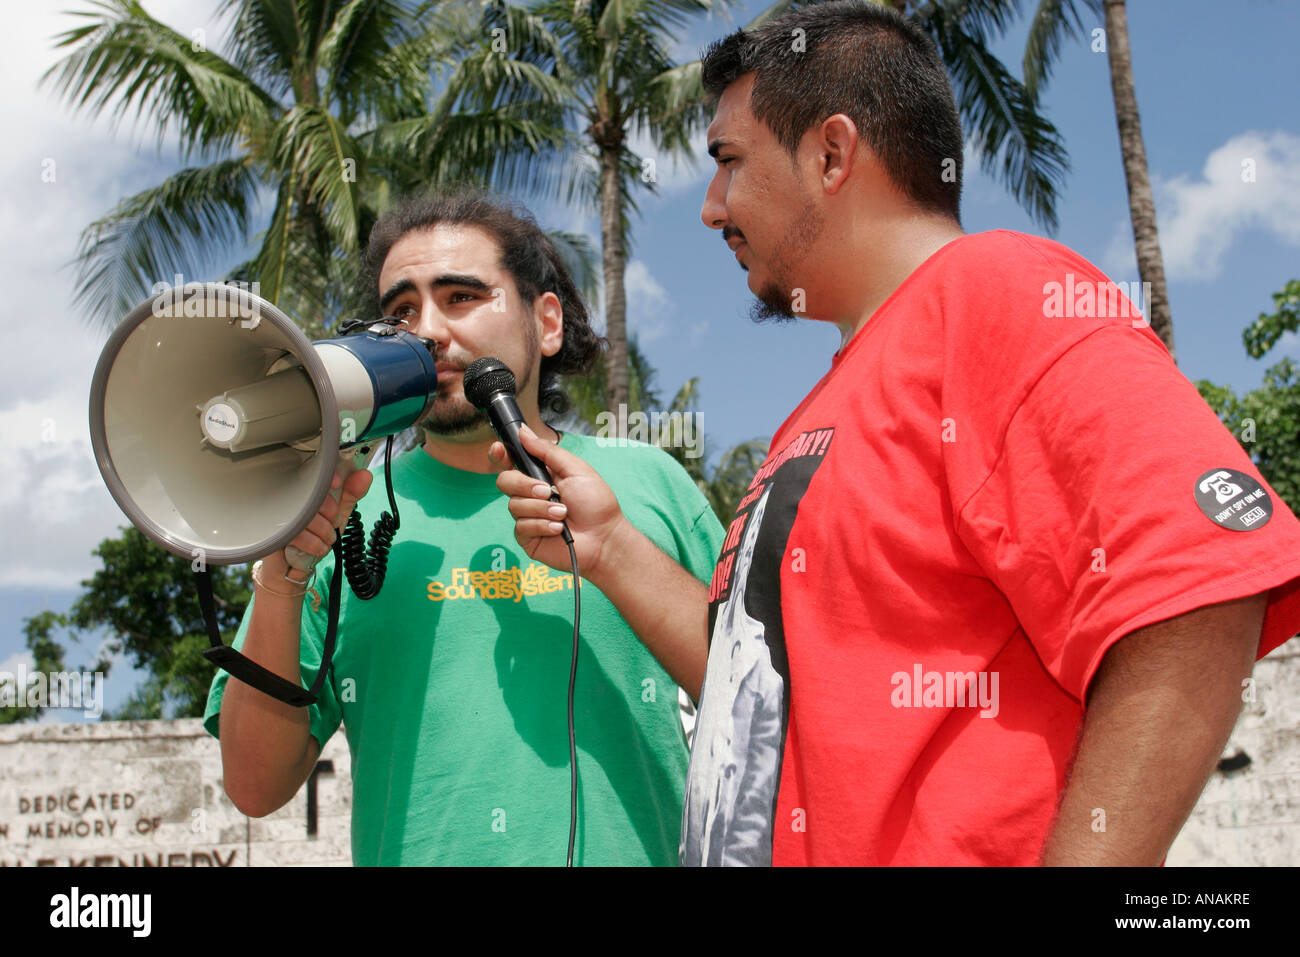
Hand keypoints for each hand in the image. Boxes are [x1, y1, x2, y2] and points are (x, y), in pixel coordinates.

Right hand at [265, 468, 372, 581]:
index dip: (326, 476)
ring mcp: (276, 515)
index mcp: (301, 490)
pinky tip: (317, 547)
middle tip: (334, 523)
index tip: (338, 483)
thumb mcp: (335, 516)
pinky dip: (313, 543)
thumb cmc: (310, 537)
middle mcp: (286, 499)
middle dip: (331, 512)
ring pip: (306, 515)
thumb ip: (350, 496)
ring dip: (324, 531)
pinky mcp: (272, 532)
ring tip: (327, 539)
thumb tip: (365, 475)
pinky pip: (296, 533)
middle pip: (311, 496)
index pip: (312, 475)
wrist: (290, 568)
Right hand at [490, 426, 627, 580]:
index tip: (499, 449)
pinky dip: (541, 525)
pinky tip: (558, 528)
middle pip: (505, 481)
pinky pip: (521, 526)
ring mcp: (527, 516)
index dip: (501, 454)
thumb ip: (548, 451)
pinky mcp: (527, 537)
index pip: (512, 461)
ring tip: (563, 514)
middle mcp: (530, 494)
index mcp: (540, 475)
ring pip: (514, 505)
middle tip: (549, 491)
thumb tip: (523, 432)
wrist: (604, 537)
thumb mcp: (575, 469)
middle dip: (525, 485)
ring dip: (541, 508)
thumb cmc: (595, 503)